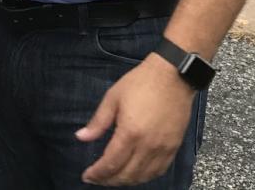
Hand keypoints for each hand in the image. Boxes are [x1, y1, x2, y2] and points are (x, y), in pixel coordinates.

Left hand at [76, 54, 195, 185]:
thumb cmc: (140, 83)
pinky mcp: (174, 147)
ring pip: (143, 176)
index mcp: (130, 133)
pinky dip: (145, 177)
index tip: (87, 176)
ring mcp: (163, 149)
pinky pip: (159, 170)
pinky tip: (136, 174)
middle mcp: (148, 146)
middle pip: (126, 174)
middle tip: (97, 179)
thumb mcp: (113, 97)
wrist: (173, 75)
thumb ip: (98, 121)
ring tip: (113, 178)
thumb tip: (81, 137)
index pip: (111, 163)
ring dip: (126, 181)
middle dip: (109, 180)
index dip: (97, 173)